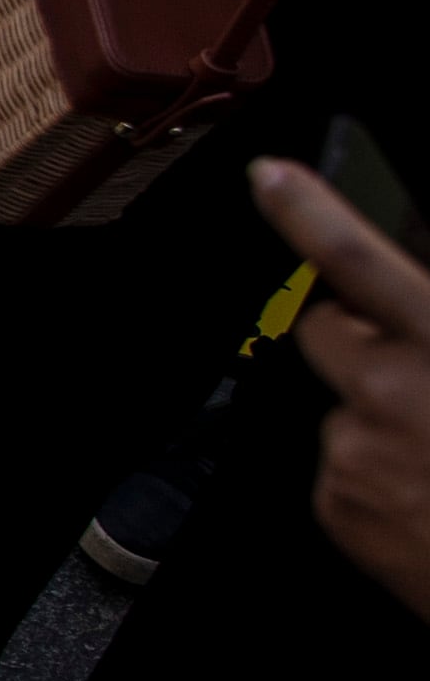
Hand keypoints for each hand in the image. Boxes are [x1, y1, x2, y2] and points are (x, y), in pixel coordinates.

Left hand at [253, 156, 429, 620]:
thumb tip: (417, 307)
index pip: (357, 260)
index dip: (306, 210)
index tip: (267, 175)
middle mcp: (387, 392)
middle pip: (326, 333)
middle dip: (357, 340)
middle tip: (415, 376)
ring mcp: (351, 451)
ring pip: (340, 408)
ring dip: (376, 419)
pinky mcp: (331, 504)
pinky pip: (338, 468)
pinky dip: (372, 475)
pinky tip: (423, 498)